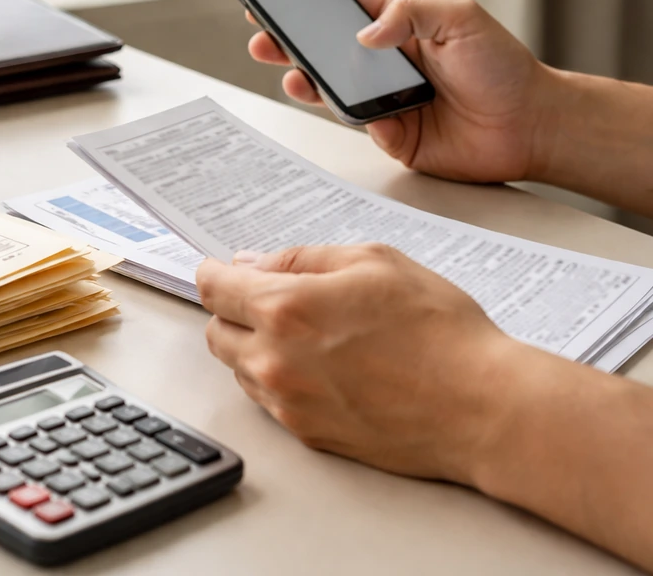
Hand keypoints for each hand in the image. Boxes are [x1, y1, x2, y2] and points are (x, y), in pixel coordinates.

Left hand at [197, 244, 524, 482]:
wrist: (481, 407)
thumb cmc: (439, 330)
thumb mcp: (374, 261)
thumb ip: (302, 258)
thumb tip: (254, 263)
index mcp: (286, 309)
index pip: (213, 288)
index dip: (214, 272)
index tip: (222, 270)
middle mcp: (275, 360)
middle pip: (215, 332)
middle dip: (234, 310)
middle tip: (273, 299)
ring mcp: (288, 403)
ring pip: (240, 368)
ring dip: (255, 347)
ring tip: (310, 335)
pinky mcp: (307, 434)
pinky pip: (269, 401)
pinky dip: (280, 380)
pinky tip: (323, 368)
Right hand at [247, 0, 562, 182]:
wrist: (530, 126)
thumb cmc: (504, 67)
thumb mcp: (460, 20)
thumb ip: (411, 14)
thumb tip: (364, 32)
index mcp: (401, 28)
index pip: (345, 8)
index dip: (308, 3)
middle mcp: (387, 63)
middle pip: (326, 52)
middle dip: (290, 45)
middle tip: (263, 39)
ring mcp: (387, 100)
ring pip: (334, 91)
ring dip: (309, 83)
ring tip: (292, 76)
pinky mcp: (393, 136)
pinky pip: (363, 128)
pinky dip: (361, 121)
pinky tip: (369, 114)